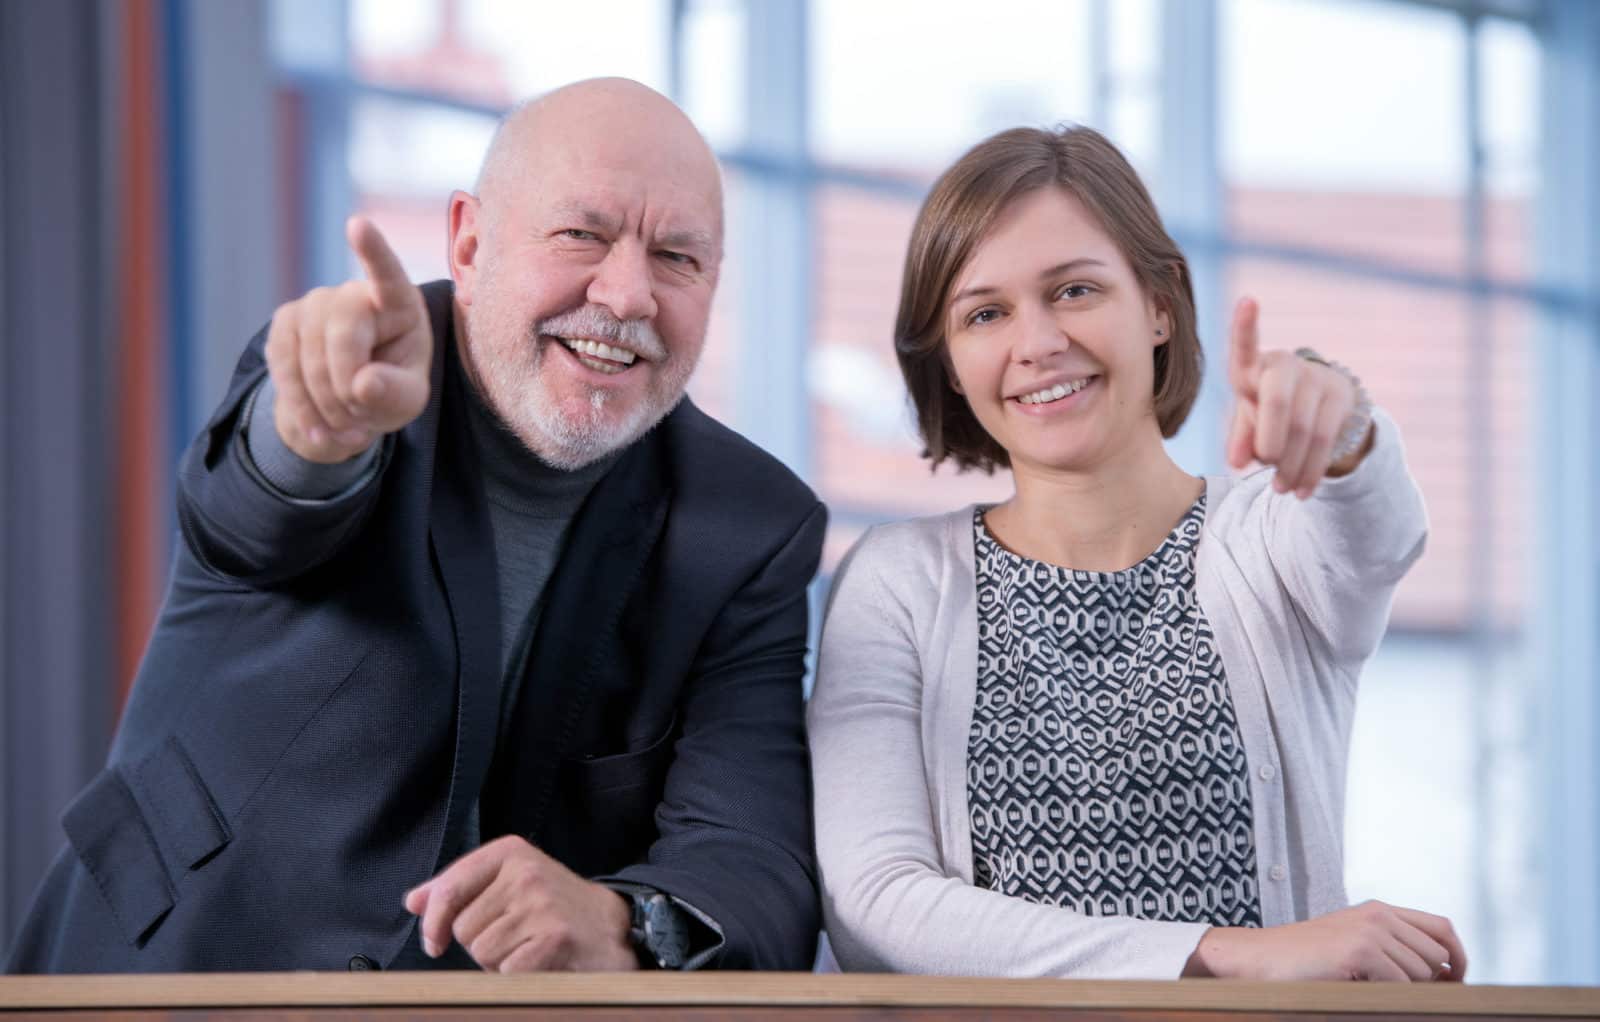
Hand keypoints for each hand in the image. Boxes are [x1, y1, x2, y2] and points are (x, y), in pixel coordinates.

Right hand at [265, 216, 431, 462]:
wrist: (348, 402)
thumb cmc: (390, 390)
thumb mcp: (407, 400)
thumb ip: (395, 393)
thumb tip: (363, 383)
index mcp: (397, 303)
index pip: (387, 275)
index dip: (373, 252)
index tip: (358, 226)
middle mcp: (352, 294)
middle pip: (343, 334)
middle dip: (349, 387)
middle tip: (363, 421)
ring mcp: (313, 305)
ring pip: (308, 357)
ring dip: (326, 405)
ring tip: (347, 426)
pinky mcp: (283, 325)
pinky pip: (284, 370)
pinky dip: (303, 409)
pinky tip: (322, 429)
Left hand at [403, 835, 637, 972]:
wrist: (612, 928)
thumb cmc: (553, 908)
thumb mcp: (508, 883)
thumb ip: (460, 890)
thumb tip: (414, 901)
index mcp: (510, 852)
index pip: (450, 887)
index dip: (433, 921)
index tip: (434, 942)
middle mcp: (525, 872)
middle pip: (463, 927)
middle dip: (480, 943)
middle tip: (514, 938)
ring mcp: (541, 904)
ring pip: (482, 952)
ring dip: (498, 962)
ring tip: (527, 948)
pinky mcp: (554, 937)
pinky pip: (506, 970)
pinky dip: (517, 977)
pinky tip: (539, 964)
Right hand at [1184, 899, 1467, 981]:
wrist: (1256, 960)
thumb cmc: (1301, 961)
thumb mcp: (1351, 944)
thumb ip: (1392, 948)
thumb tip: (1445, 978)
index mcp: (1379, 910)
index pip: (1442, 927)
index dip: (1458, 957)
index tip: (1457, 981)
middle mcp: (1379, 915)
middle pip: (1438, 955)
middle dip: (1430, 983)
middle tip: (1399, 995)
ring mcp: (1370, 931)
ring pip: (1423, 975)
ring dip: (1404, 992)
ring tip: (1366, 990)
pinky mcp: (1360, 951)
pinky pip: (1400, 986)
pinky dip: (1386, 996)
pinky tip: (1356, 991)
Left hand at [1224, 297, 1364, 498]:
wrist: (1317, 406)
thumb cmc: (1267, 410)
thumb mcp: (1248, 418)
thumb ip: (1239, 436)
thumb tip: (1237, 462)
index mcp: (1252, 366)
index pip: (1245, 346)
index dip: (1245, 325)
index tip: (1249, 300)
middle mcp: (1285, 365)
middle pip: (1278, 402)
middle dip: (1271, 443)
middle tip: (1267, 468)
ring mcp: (1317, 378)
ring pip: (1304, 429)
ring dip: (1292, 467)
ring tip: (1282, 491)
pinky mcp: (1341, 397)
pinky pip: (1326, 440)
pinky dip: (1312, 471)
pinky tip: (1304, 491)